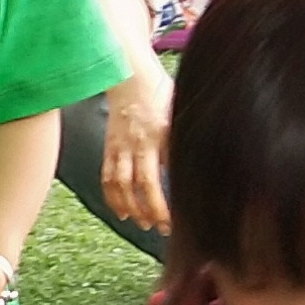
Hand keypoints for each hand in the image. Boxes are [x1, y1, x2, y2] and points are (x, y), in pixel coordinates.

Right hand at [101, 61, 174, 237]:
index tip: (172, 220)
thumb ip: (183, 142)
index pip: (157, 178)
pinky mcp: (109, 146)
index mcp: (158, 135)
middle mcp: (136, 143)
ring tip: (140, 222)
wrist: (129, 76)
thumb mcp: (180, 114)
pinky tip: (121, 210)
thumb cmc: (160, 94)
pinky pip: (107, 176)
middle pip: (138, 185)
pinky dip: (112, 196)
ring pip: (119, 184)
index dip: (162, 203)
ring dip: (129, 206)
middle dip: (148, 210)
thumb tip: (197, 169)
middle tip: (158, 228)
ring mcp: (119, 146)